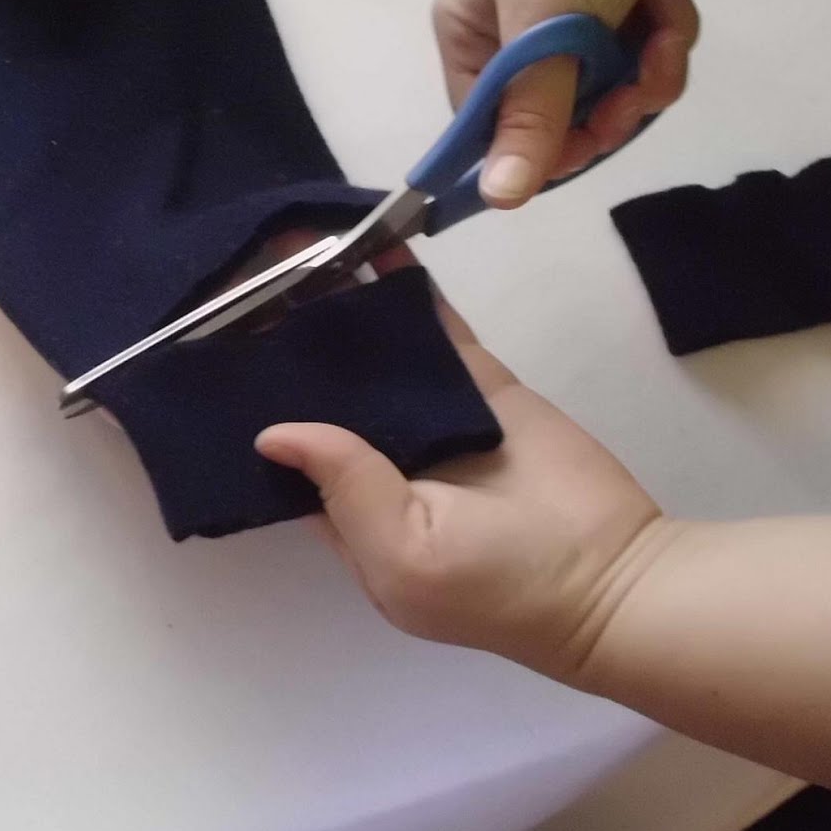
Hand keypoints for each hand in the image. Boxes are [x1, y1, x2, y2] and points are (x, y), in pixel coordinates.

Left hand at [256, 291, 668, 679]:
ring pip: (377, 356)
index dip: (260, 411)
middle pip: (328, 397)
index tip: (217, 359)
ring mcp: (436, 419)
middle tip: (246, 284)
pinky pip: (439, 332)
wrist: (614, 572)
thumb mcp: (399, 554)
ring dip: (344, 311)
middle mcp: (387, 464)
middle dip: (292, 349)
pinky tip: (374, 247)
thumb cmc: (495, 583)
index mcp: (354, 516)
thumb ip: (341, 486)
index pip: (293, 457)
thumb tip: (271, 433)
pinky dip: (409, 293)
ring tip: (298, 250)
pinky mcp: (482, 386)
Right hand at [435, 0, 729, 207]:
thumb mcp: (548, 25)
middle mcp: (512, 36)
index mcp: (468, 32)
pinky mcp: (627, 18)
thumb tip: (499, 200)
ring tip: (662, 39)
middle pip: (551, 122)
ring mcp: (573, 28)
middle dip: (603, 110)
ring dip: (643, 78)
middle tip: (635, 95)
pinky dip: (664, 44)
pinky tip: (671, 4)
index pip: (481, 126)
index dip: (530, 149)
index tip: (581, 148)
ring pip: (607, 100)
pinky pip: (642, 68)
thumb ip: (531, 116)